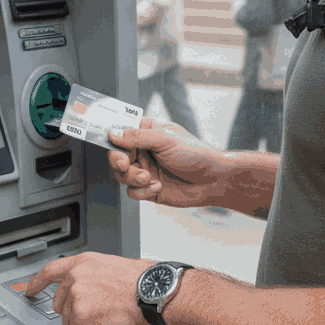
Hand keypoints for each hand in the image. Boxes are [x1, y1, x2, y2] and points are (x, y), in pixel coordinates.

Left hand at [25, 252, 154, 324]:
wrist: (152, 292)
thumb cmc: (140, 283)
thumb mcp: (109, 268)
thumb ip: (90, 276)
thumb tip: (85, 292)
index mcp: (83, 262)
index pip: (51, 270)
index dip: (37, 282)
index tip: (30, 289)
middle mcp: (76, 276)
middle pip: (59, 304)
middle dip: (75, 313)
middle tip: (98, 314)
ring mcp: (76, 294)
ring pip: (69, 321)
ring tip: (107, 317)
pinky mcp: (80, 313)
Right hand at [107, 118, 227, 208]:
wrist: (212, 181)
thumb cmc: (196, 154)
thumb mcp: (166, 140)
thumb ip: (138, 136)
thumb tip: (114, 133)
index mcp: (147, 133)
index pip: (121, 132)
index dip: (113, 138)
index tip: (112, 143)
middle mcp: (143, 151)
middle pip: (116, 155)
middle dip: (118, 161)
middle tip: (125, 164)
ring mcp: (145, 170)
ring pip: (122, 175)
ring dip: (132, 177)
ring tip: (148, 178)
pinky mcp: (148, 189)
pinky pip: (132, 192)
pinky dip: (141, 191)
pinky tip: (157, 187)